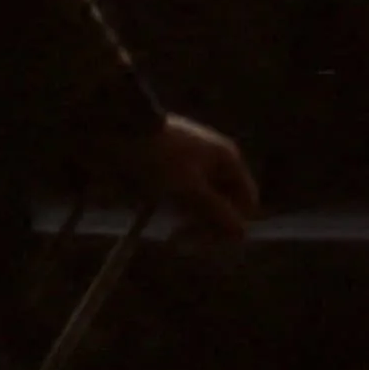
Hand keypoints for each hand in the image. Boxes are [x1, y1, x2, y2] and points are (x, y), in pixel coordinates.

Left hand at [140, 111, 263, 242]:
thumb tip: (242, 235)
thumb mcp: (189, 188)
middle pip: (225, 203)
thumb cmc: (160, 157)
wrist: (121, 129)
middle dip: (207, 224)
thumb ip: (217, 212)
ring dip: (189, 217)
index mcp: (228, 161)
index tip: (206, 240)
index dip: (232, 224)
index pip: (246, 202)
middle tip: (179, 239)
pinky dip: (176, 206)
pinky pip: (185, 194)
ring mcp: (196, 162)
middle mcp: (217, 161)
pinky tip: (159, 211)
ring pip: (203, 201)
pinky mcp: (175, 166)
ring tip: (167, 227)